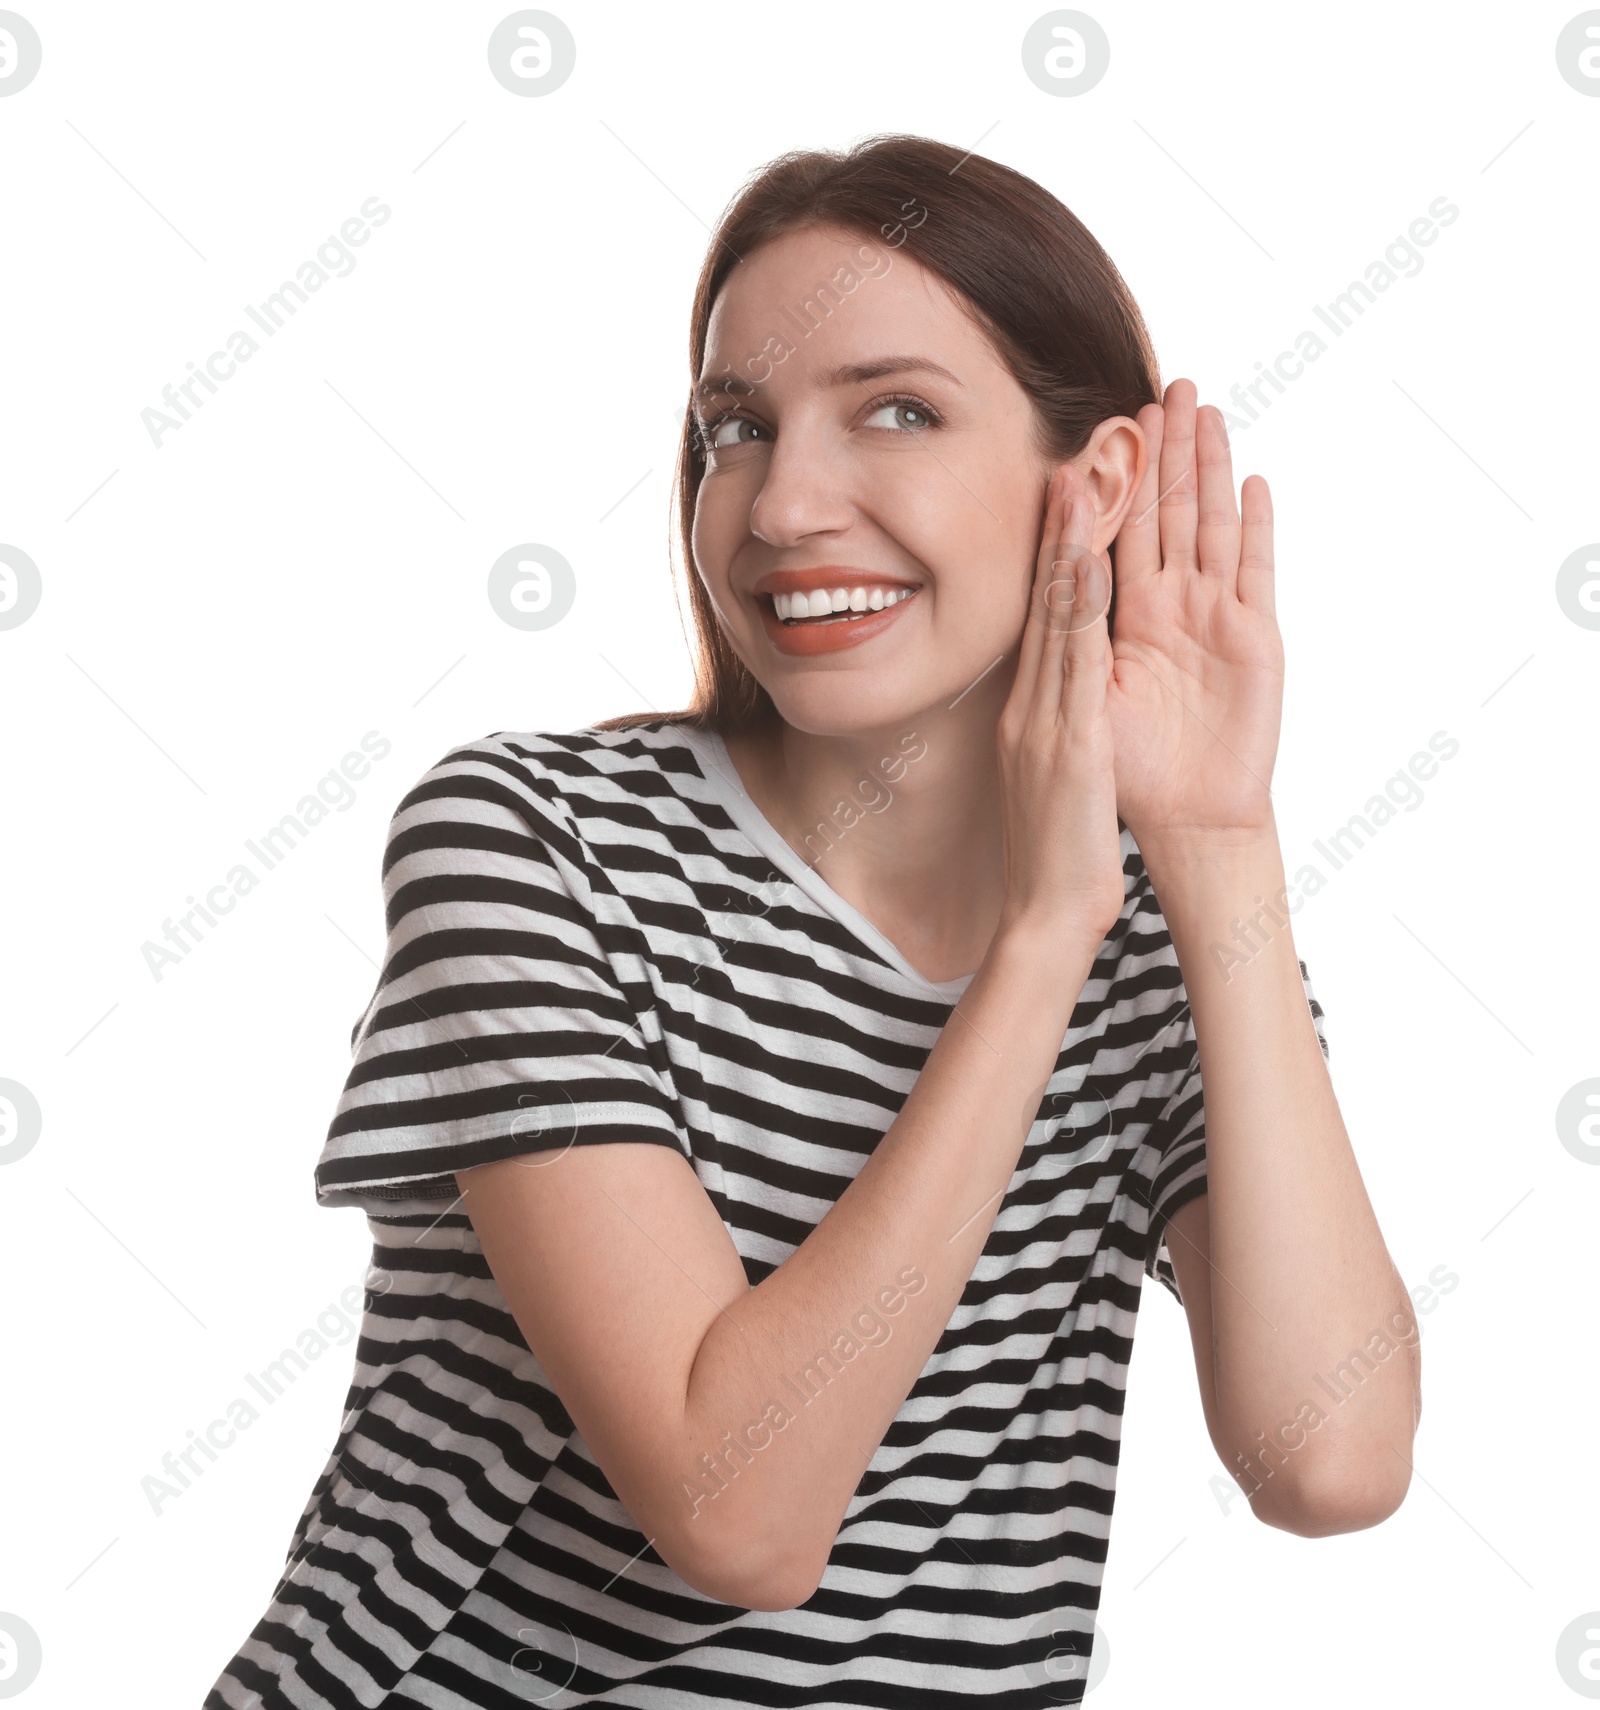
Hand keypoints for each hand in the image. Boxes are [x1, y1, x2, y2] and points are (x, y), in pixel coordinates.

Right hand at [994, 463, 1125, 944]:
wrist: (1046, 916)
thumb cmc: (1056, 854)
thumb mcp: (1048, 779)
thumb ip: (1050, 732)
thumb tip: (1055, 702)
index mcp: (1030, 712)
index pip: (1045, 618)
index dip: (1056, 553)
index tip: (1069, 494)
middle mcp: (1031, 704)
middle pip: (1047, 601)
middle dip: (1062, 527)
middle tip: (1075, 454)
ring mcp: (1044, 720)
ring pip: (1058, 616)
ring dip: (1071, 543)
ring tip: (1082, 475)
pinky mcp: (1067, 742)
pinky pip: (1076, 663)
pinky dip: (1080, 606)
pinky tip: (1089, 559)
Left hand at [1107, 379, 1284, 847]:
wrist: (1171, 830)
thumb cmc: (1112, 787)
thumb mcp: (1077, 709)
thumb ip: (1069, 651)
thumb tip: (1044, 597)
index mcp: (1120, 625)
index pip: (1111, 542)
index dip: (1107, 491)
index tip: (1097, 435)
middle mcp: (1169, 615)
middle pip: (1165, 519)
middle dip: (1164, 456)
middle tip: (1162, 389)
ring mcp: (1216, 622)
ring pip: (1208, 529)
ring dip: (1207, 471)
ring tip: (1206, 411)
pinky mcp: (1254, 642)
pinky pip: (1254, 575)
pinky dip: (1253, 530)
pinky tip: (1254, 485)